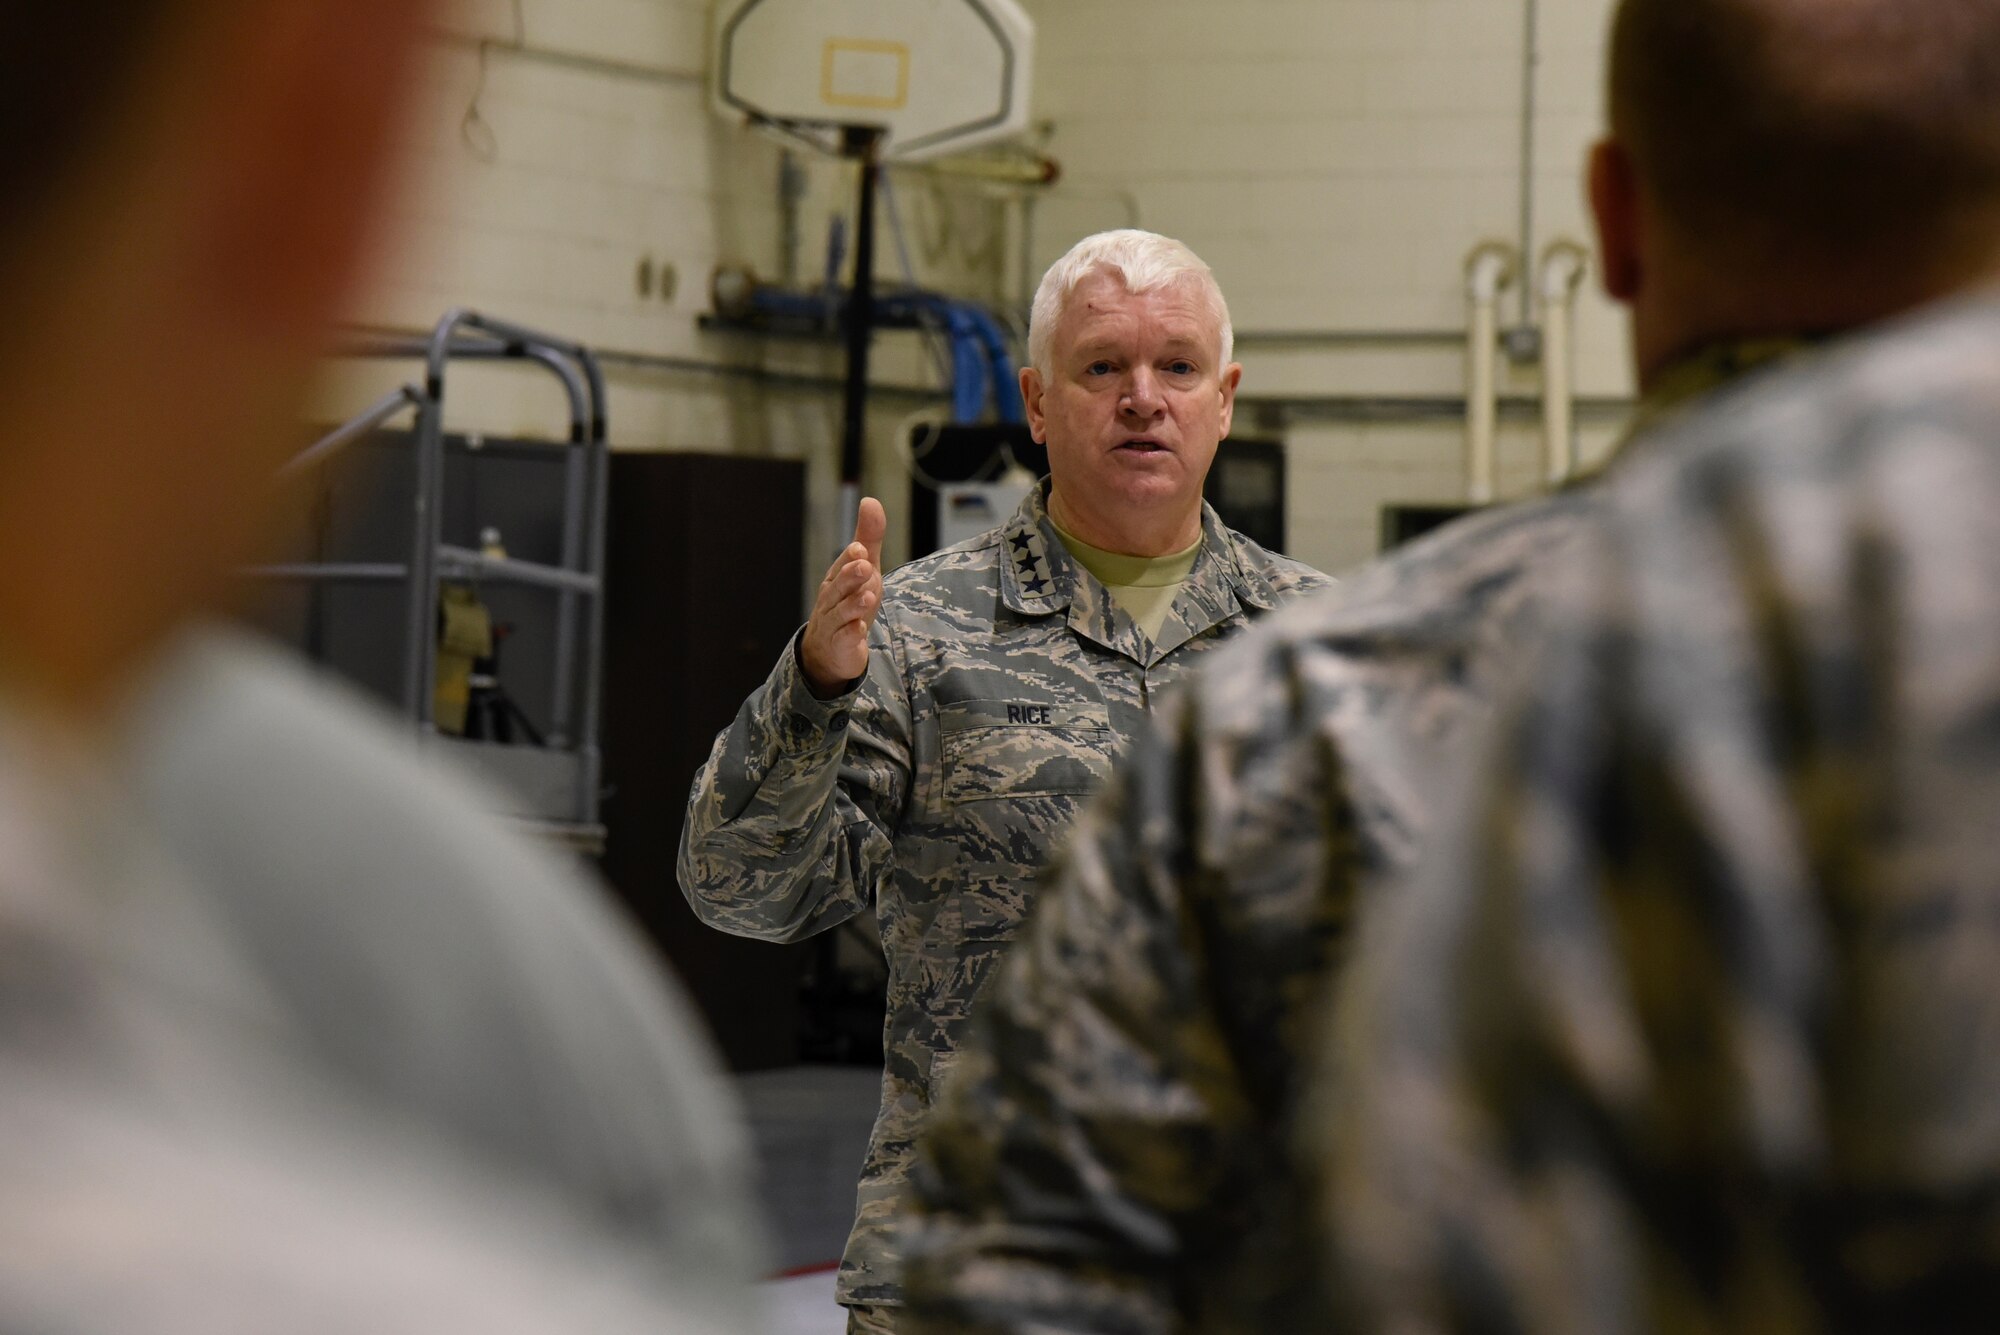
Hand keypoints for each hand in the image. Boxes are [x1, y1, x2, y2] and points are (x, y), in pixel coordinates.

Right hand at [801, 497, 885, 697]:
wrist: (831, 650)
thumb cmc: (850, 601)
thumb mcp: (864, 570)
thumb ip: (869, 538)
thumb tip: (870, 500)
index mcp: (836, 579)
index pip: (842, 566)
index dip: (850, 558)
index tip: (861, 548)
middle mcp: (831, 600)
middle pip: (838, 588)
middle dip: (850, 576)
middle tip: (864, 565)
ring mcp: (833, 624)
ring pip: (840, 613)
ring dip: (853, 604)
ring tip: (868, 595)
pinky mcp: (840, 646)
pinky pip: (844, 639)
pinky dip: (851, 634)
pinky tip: (860, 629)